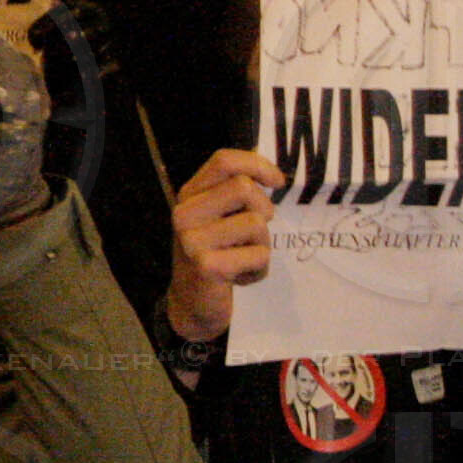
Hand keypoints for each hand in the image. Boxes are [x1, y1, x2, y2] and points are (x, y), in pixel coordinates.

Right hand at [165, 148, 281, 343]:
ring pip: (256, 222)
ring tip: (246, 257)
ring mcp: (192, 240)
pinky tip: (241, 276)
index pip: (224, 161)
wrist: (193, 303)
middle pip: (244, 187)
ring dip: (263, 244)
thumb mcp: (218, 218)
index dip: (257, 164)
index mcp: (189, 195)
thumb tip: (262, 159)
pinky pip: (258, 255)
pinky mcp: (207, 266)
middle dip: (264, 210)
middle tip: (255, 233)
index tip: (278, 182)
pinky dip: (259, 268)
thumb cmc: (214, 255)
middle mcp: (185, 213)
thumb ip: (233, 191)